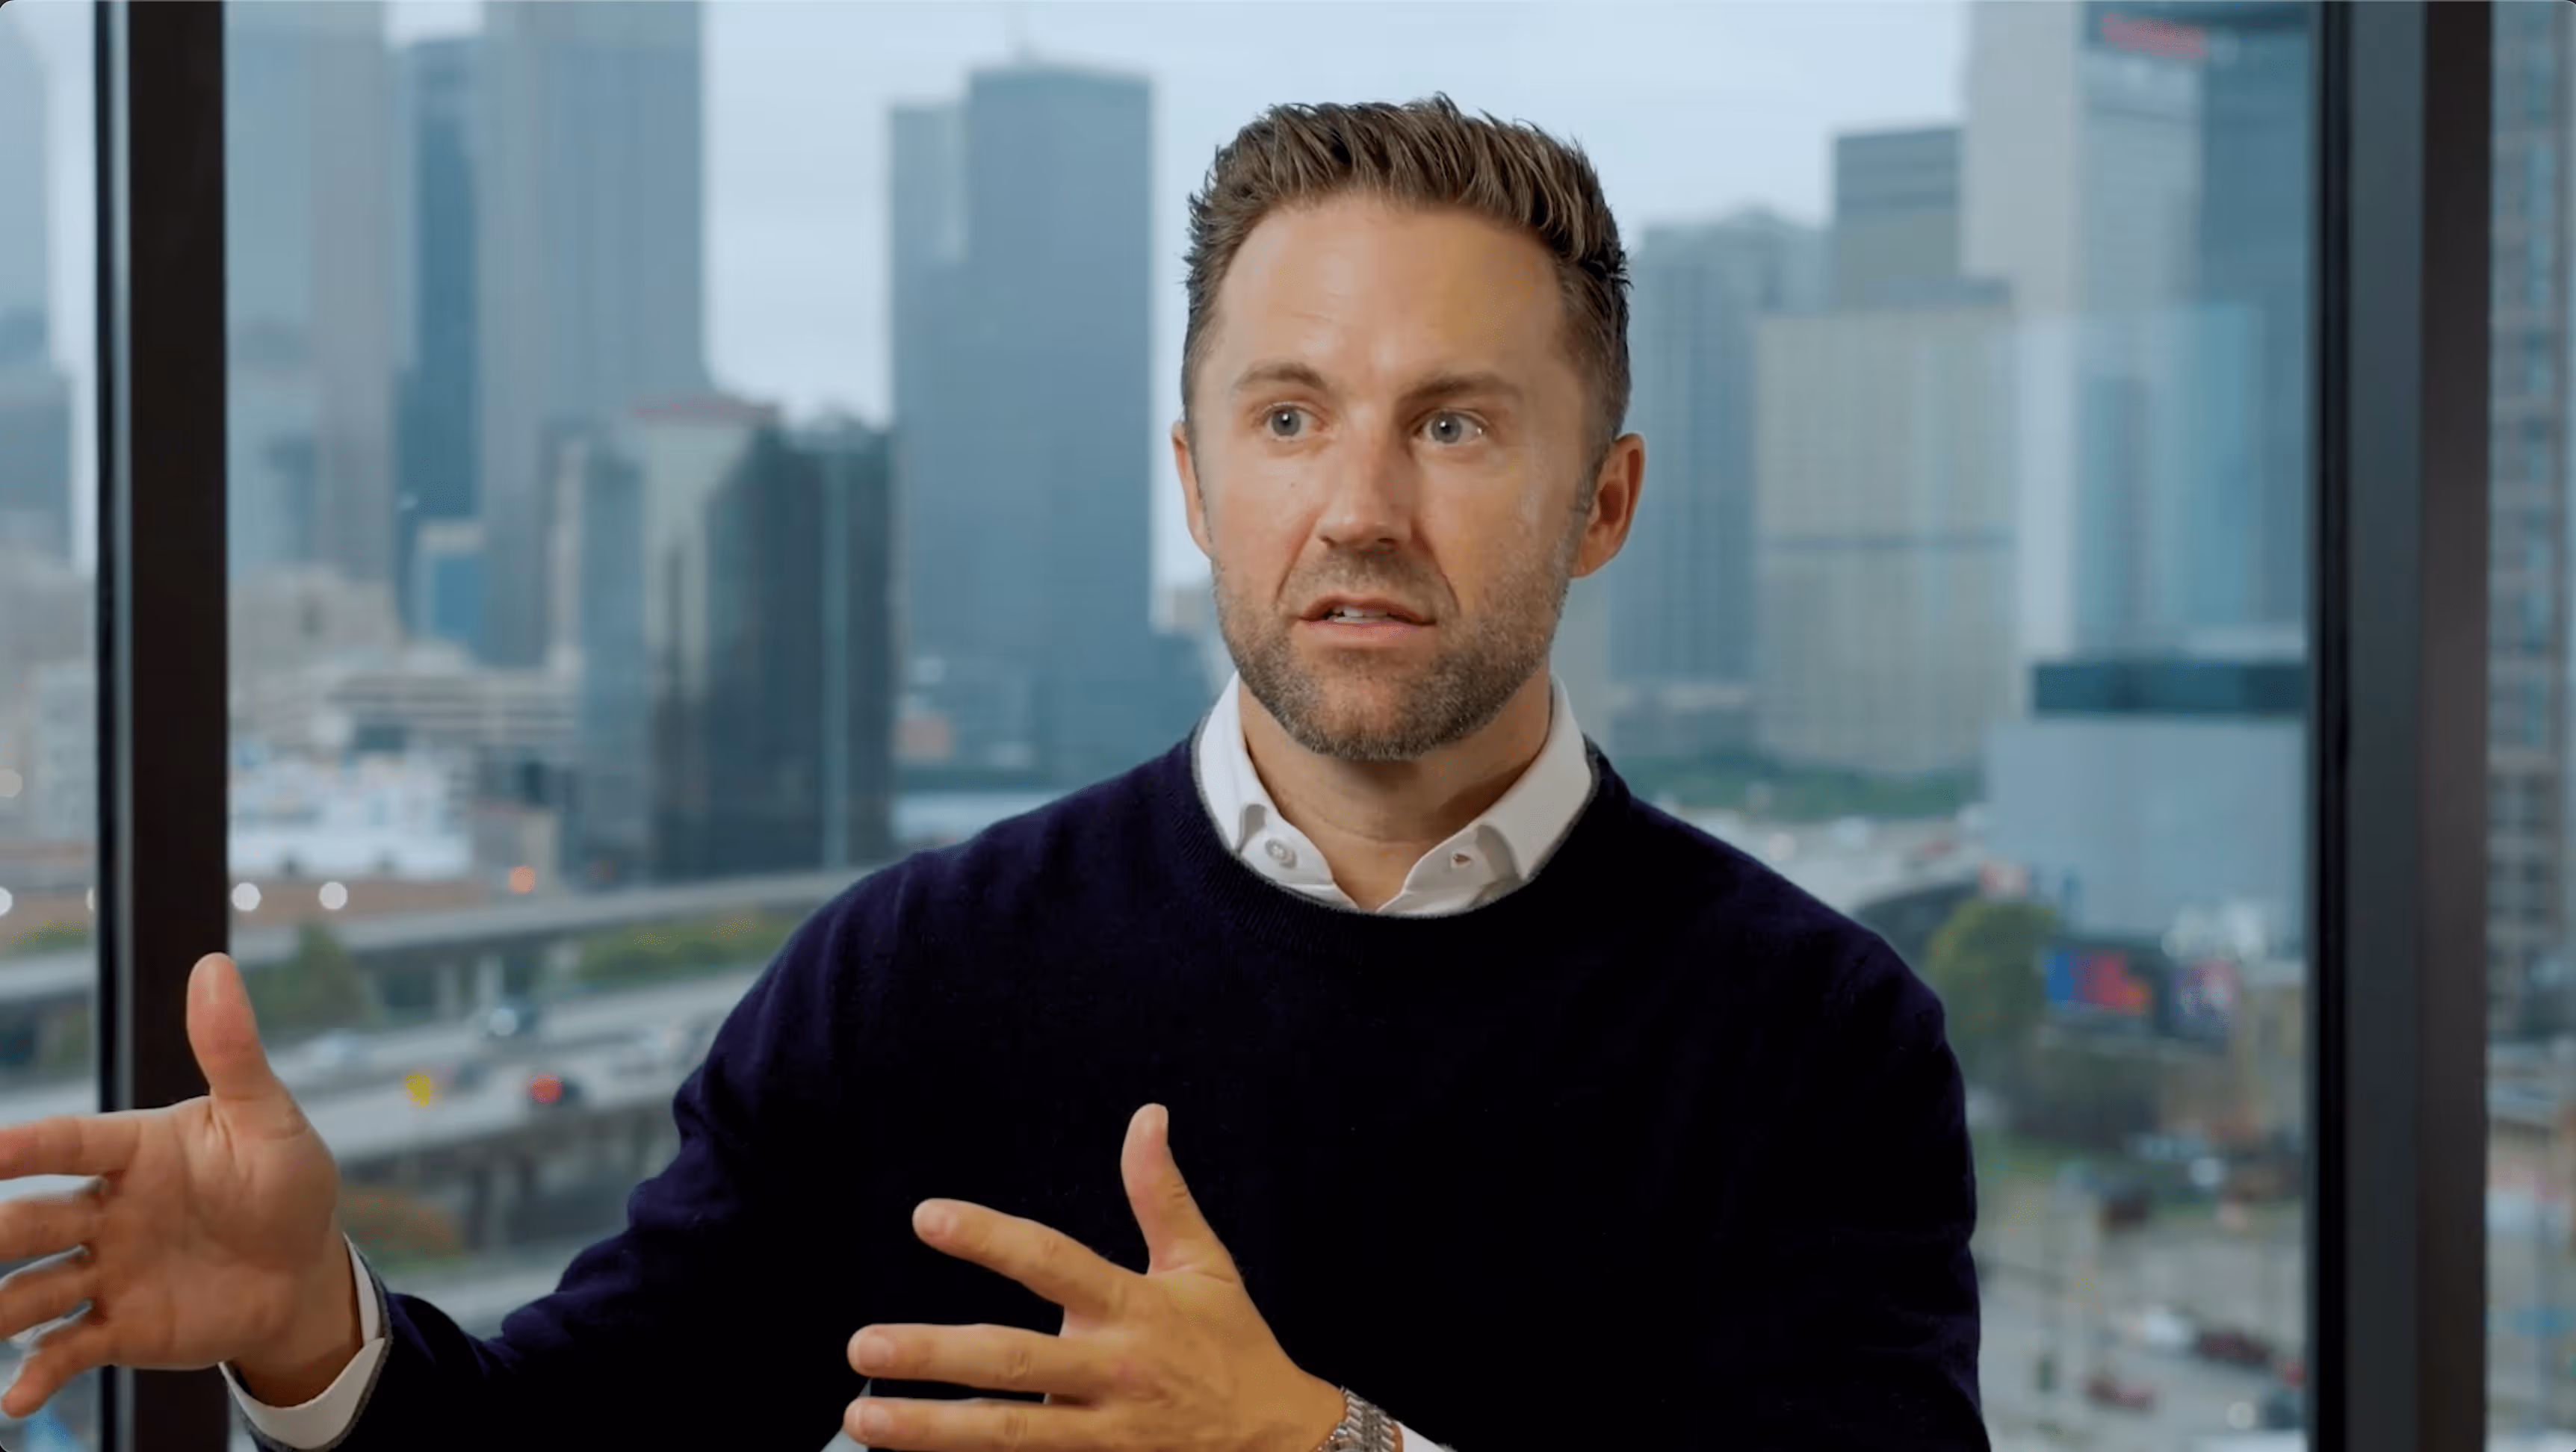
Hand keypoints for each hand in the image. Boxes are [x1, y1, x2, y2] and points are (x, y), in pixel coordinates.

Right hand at [0, 954, 356, 1414]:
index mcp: (135, 1153)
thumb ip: (233, 1051)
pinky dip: (36, 1374)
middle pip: (30, 1219)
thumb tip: (213, 964)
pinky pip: (66, 1350)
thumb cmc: (285, 1183)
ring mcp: (106, 1271)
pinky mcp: (119, 1325)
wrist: (305, 1269)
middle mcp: (105, 1211)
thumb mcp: (269, 1118)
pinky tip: (15, 1399)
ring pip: (29, 1289)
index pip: (68, 1143)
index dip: (25, 1145)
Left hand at [844, 1103, 1346, 1451]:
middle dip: (935, 1355)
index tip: (927, 1216)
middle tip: (862, 1345)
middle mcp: (1113, 1373)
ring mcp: (1104, 1436)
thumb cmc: (1234, 1345)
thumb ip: (1161, 1194)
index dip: (990, 1239)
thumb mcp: (1205, 1265)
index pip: (1052, 1263)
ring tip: (860, 1420)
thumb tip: (1148, 1114)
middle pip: (1013, 1362)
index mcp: (1134, 1308)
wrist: (1283, 1445)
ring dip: (930, 1430)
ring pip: (1008, 1434)